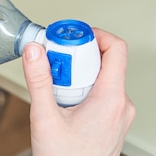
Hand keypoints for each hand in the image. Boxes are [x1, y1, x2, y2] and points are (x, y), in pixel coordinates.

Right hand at [22, 27, 134, 155]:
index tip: (73, 36)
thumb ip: (38, 80)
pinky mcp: (113, 121)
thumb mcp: (44, 117)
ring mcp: (119, 114)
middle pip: (106, 62)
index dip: (95, 34)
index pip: (116, 49)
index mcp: (111, 99)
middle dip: (78, 57)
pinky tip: (64, 101)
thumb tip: (34, 51)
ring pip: (103, 78)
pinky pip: (102, 93)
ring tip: (57, 87)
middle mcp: (121, 105)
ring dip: (79, 74)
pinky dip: (83, 89)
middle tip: (56, 62)